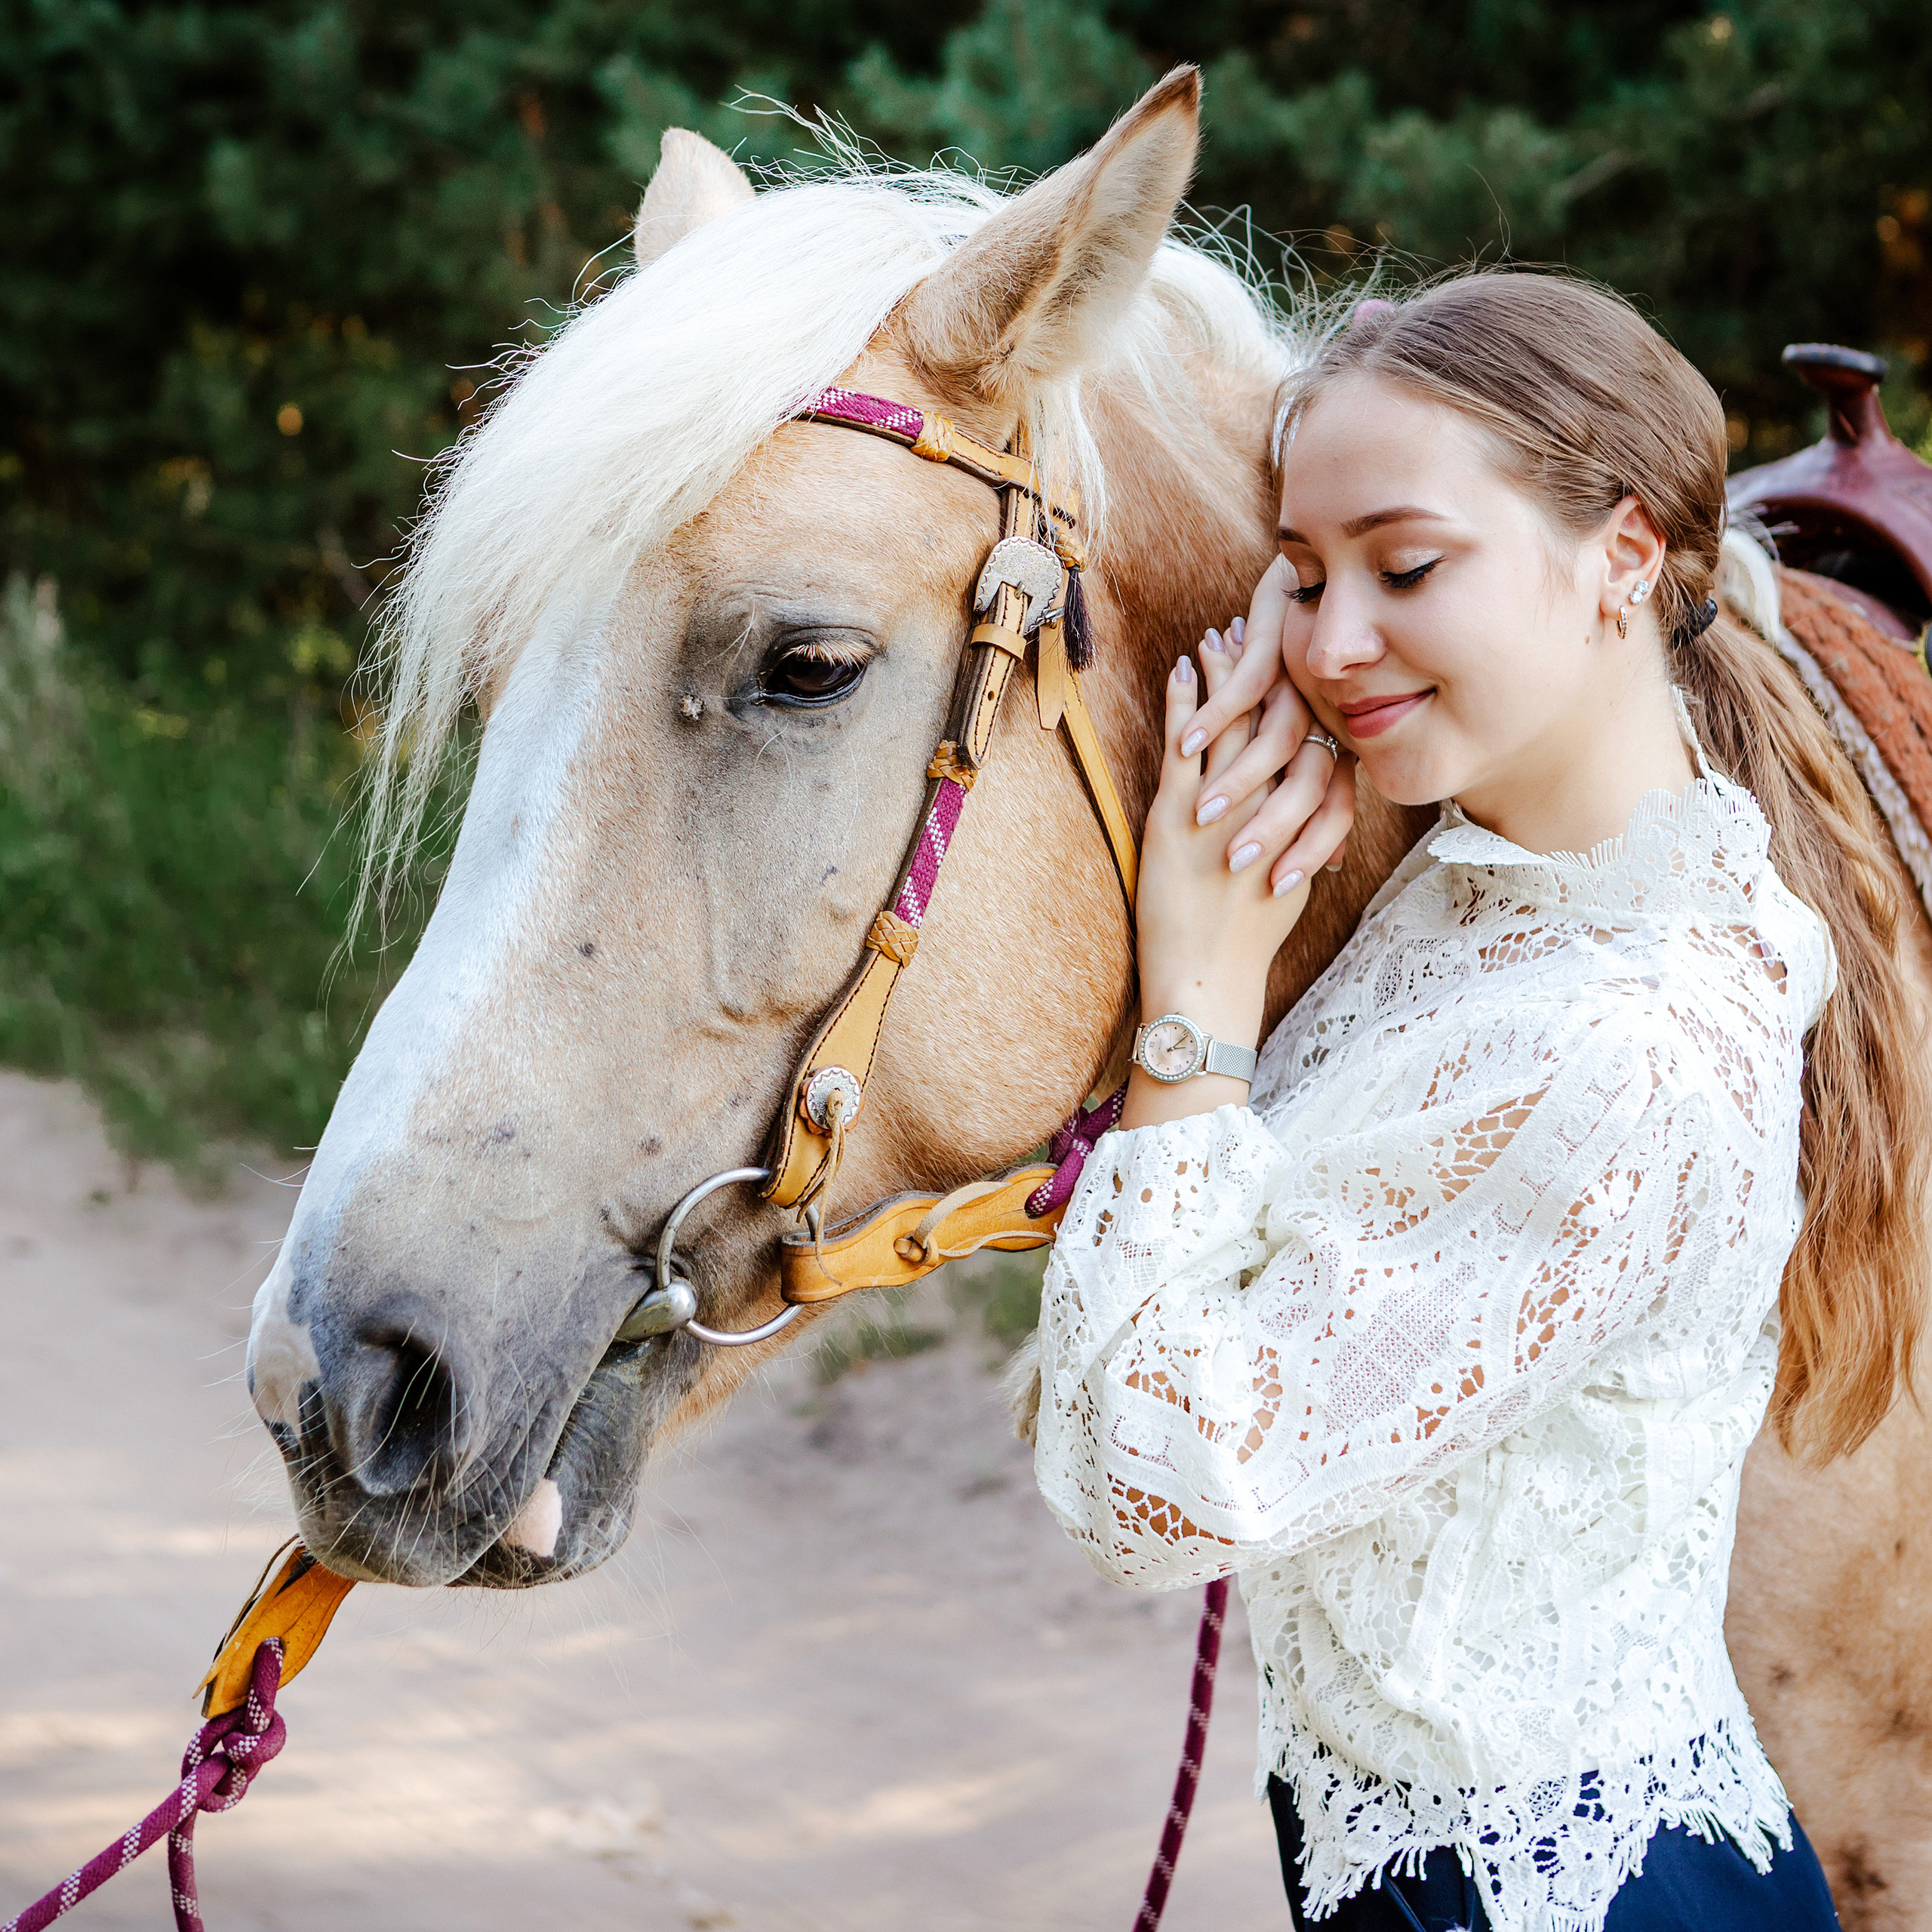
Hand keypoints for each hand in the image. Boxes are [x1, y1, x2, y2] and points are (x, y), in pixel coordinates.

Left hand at [1124, 617, 1354, 1129]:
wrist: (1207, 984)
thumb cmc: (1240, 953)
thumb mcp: (1284, 892)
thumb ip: (1299, 852)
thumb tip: (1308, 837)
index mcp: (1295, 824)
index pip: (1306, 747)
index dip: (1300, 701)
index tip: (1295, 665)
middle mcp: (1266, 810)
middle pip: (1276, 722)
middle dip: (1266, 672)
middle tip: (1259, 623)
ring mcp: (1224, 811)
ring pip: (1230, 725)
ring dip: (1223, 677)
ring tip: (1217, 632)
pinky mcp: (1178, 817)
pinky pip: (1184, 746)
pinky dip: (1183, 703)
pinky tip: (1180, 667)